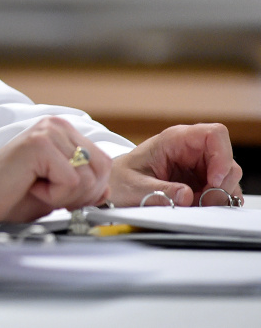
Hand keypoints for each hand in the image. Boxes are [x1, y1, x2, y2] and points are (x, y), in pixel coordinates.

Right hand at [0, 117, 111, 223]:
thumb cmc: (15, 192)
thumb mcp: (59, 191)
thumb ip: (85, 187)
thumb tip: (107, 190)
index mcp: (65, 131)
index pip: (104, 163)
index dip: (90, 189)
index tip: (62, 194)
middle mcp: (58, 125)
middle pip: (100, 169)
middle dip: (81, 194)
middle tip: (50, 193)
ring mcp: (48, 131)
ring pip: (87, 177)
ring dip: (64, 195)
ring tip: (38, 187)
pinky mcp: (40, 143)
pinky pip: (70, 180)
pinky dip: (54, 195)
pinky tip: (32, 186)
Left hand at [109, 123, 242, 206]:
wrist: (114, 186)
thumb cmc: (120, 180)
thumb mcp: (133, 187)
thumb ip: (158, 191)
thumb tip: (186, 196)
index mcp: (174, 140)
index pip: (214, 134)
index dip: (222, 156)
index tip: (214, 180)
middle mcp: (191, 150)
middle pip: (227, 160)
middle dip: (222, 184)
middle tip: (203, 202)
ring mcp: (198, 166)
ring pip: (228, 178)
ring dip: (219, 196)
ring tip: (195, 206)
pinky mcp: (201, 182)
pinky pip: (221, 191)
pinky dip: (216, 202)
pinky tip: (197, 207)